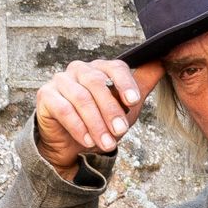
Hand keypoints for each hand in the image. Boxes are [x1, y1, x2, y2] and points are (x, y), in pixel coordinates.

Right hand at [34, 59, 163, 179]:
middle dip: (111, 109)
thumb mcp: (125, 106)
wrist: (72, 143)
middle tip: (121, 131)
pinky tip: (87, 141)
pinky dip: (78, 127)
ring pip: (81, 98)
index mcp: (100, 67)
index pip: (115, 67)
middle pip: (97, 83)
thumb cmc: (101, 121)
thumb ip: (141, 85)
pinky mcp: (46, 95)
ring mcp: (61, 80)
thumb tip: (161, 63)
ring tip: (107, 144)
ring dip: (96, 124)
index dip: (125, 84)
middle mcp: (80, 69)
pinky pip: (64, 109)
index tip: (134, 102)